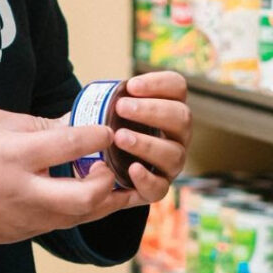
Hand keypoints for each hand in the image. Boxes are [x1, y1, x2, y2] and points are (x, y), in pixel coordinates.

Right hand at [0, 109, 136, 244]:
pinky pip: (64, 223)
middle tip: (109, 163)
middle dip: (108, 181)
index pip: (69, 145)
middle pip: (85, 197)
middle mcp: (25, 191)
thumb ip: (40, 125)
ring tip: (112, 178)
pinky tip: (91, 193)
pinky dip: (82, 209)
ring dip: (103, 199)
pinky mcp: (25, 233)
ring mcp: (26, 218)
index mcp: (15, 155)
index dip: (96, 135)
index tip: (107, 129)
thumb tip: (77, 121)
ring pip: (81, 217)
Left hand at [107, 70, 190, 203]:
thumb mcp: (101, 110)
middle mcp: (176, 135)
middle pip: (182, 117)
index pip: (177, 87)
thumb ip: (103, 100)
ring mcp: (170, 163)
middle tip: (121, 107)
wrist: (90, 166)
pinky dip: (147, 179)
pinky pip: (161, 187)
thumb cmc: (101, 128)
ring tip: (120, 137)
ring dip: (147, 143)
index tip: (131, 85)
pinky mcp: (157, 188)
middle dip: (152, 110)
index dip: (159, 84)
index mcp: (167, 108)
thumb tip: (94, 97)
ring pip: (174, 153)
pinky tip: (132, 169)